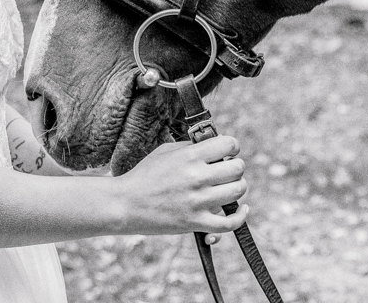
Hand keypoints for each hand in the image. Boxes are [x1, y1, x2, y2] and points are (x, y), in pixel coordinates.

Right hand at [114, 134, 248, 235]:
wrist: (125, 204)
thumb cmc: (144, 175)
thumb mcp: (166, 151)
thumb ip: (191, 147)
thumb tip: (215, 144)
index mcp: (189, 156)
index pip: (228, 144)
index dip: (232, 146)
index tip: (228, 151)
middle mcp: (196, 177)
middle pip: (237, 168)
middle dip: (235, 167)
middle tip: (226, 170)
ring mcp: (197, 201)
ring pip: (237, 191)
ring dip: (237, 188)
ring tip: (228, 187)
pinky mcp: (195, 222)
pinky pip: (229, 223)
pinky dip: (240, 216)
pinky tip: (242, 209)